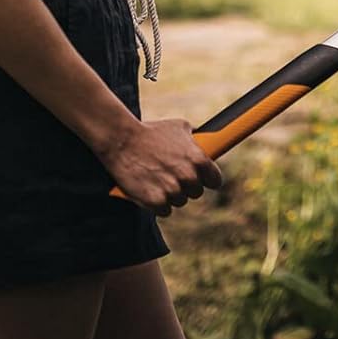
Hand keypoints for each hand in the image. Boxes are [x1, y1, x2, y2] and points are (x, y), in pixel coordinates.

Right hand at [99, 118, 222, 215]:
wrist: (121, 140)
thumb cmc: (151, 131)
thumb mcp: (180, 128)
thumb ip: (196, 140)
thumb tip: (207, 142)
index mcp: (199, 160)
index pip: (216, 181)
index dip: (208, 179)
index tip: (203, 179)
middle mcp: (189, 177)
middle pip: (196, 192)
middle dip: (187, 185)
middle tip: (173, 175)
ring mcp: (172, 191)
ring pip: (180, 201)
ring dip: (171, 194)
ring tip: (158, 179)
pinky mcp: (155, 201)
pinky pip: (164, 210)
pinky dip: (158, 204)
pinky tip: (150, 190)